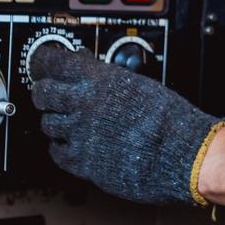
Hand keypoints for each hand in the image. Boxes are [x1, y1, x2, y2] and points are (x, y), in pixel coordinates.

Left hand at [30, 45, 224, 205]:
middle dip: (43, 91)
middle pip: (42, 93)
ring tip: (68, 120)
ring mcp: (81, 135)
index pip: (54, 63)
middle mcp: (85, 105)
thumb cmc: (171, 120)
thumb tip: (90, 71)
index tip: (42, 62)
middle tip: (49, 91)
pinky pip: (56, 152)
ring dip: (54, 119)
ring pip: (47, 123)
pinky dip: (60, 146)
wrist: (182, 154)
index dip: (43, 61)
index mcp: (100, 80)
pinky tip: (72, 142)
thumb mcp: (139, 83)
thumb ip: (108, 78)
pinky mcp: (83, 162)